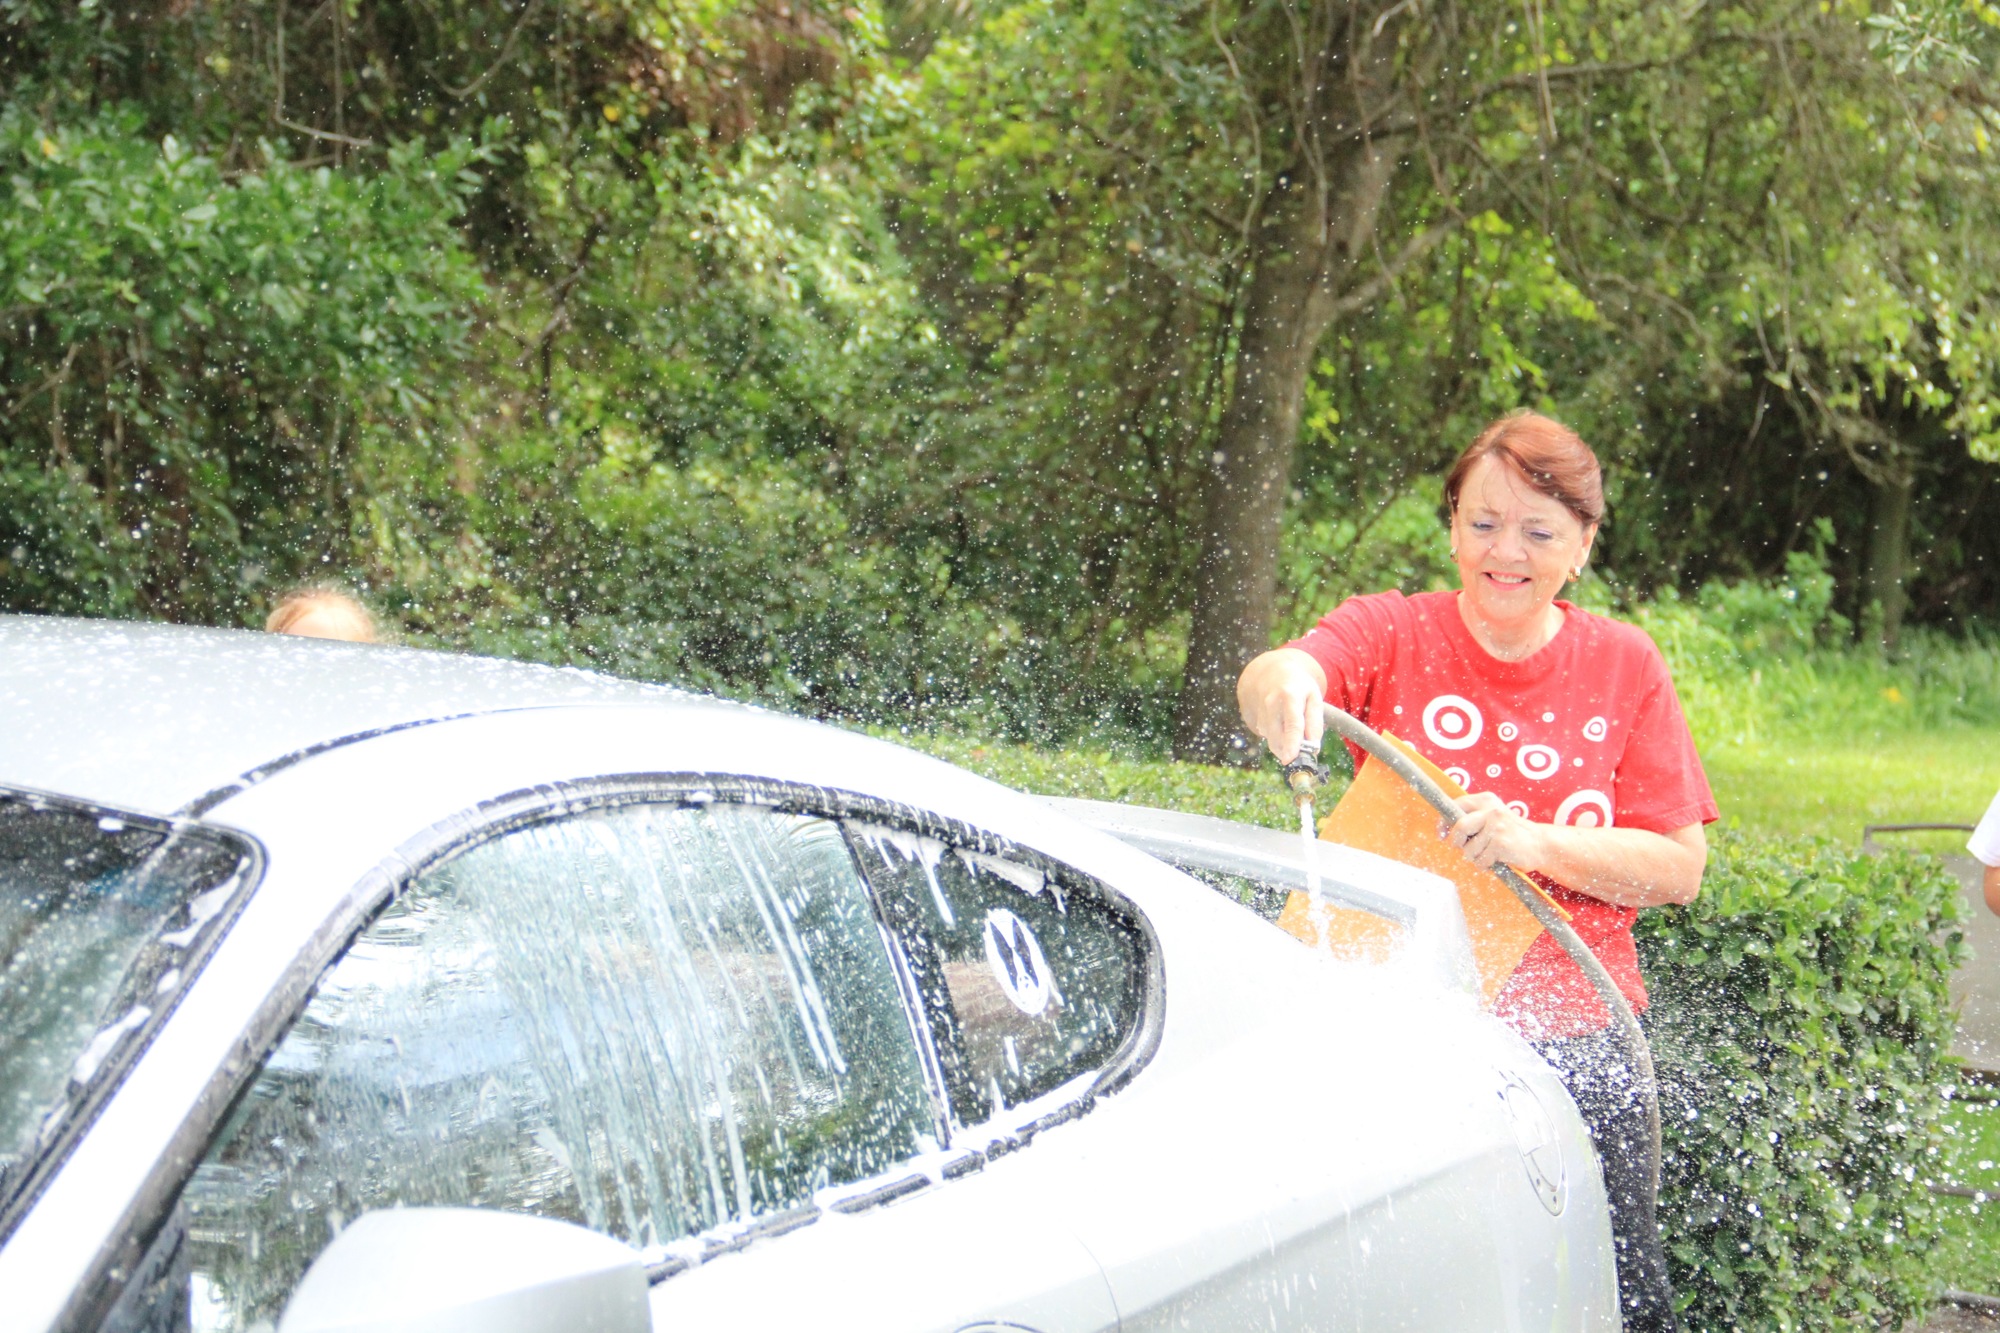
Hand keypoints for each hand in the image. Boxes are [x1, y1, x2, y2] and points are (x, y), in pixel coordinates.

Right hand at [1236, 649, 1327, 764]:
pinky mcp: (1257, 720)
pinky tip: (1284, 726)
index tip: (1290, 758)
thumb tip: (1313, 746)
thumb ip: (1315, 722)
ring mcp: (1261, 712)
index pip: (1292, 724)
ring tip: (1297, 732)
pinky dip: (1280, 740)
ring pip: (1274, 741)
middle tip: (1304, 753)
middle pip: (1278, 737)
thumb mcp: (1314, 697)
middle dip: (1290, 751)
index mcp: (1290, 696)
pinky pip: (1270, 739)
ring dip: (1286, 746)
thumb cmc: (1299, 687)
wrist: (1272, 673)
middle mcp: (1271, 703)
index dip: (1292, 743)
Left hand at [1443, 792, 1545, 871]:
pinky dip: (1484, 865)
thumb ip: (1473, 817)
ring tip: (1487, 854)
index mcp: (1486, 801)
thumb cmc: (1512, 833)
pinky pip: (1481, 860)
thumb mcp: (1494, 816)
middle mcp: (1491, 811)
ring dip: (1474, 857)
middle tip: (1462, 848)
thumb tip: (1445, 828)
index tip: (1441, 834)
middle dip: (1457, 842)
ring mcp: (1497, 827)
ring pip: (1469, 849)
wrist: (1541, 844)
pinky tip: (1495, 860)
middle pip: (1459, 827)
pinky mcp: (1501, 844)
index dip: (1444, 822)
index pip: (1456, 805)